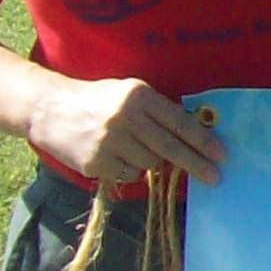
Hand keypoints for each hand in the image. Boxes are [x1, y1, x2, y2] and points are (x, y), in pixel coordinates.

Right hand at [23, 74, 227, 188]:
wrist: (49, 109)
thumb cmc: (97, 100)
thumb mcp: (128, 93)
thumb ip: (157, 111)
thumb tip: (193, 134)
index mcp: (139, 96)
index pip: (179, 122)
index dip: (203, 140)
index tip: (221, 154)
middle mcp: (125, 118)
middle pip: (170, 148)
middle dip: (196, 164)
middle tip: (215, 177)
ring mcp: (110, 142)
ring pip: (150, 164)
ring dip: (152, 162)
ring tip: (134, 148)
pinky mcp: (96, 163)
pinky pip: (129, 175)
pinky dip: (130, 170)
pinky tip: (116, 156)